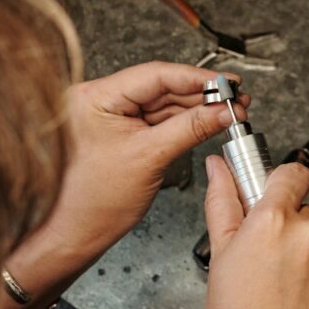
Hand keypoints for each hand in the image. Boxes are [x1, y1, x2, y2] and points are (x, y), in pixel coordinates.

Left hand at [12, 62, 245, 280]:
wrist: (73, 233)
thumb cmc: (92, 203)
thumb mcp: (150, 158)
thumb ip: (190, 128)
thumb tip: (221, 111)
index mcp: (95, 97)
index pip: (155, 75)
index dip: (196, 78)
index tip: (226, 83)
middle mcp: (98, 100)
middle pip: (160, 86)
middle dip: (201, 94)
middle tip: (235, 99)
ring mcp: (108, 116)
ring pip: (161, 103)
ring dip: (196, 108)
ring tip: (227, 112)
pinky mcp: (118, 132)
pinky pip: (156, 120)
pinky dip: (182, 122)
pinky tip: (205, 121)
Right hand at [202, 158, 308, 308]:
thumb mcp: (220, 258)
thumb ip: (223, 203)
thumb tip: (219, 168)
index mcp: (272, 221)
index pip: (292, 174)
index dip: (283, 185)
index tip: (277, 195)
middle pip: (306, 216)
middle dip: (291, 234)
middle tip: (270, 268)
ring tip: (286, 296)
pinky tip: (305, 307)